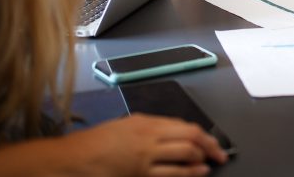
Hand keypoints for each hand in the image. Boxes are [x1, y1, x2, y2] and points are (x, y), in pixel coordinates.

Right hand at [74, 113, 227, 176]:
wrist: (72, 159)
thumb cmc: (94, 144)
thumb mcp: (125, 127)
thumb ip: (148, 130)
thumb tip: (172, 136)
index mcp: (145, 121)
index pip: (184, 125)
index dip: (203, 134)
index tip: (213, 141)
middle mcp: (149, 135)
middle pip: (190, 137)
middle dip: (210, 146)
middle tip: (221, 154)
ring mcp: (145, 156)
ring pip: (184, 154)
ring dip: (202, 160)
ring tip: (210, 165)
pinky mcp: (139, 174)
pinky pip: (170, 174)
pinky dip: (188, 173)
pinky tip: (197, 174)